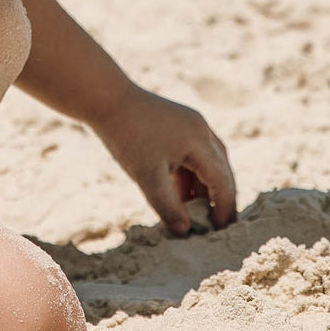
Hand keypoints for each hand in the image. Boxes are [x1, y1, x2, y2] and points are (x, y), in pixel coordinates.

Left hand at [92, 83, 237, 234]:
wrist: (105, 99)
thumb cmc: (127, 137)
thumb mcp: (147, 177)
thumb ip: (168, 206)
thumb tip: (184, 231)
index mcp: (200, 141)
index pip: (222, 181)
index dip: (224, 208)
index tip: (221, 231)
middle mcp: (202, 130)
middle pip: (221, 170)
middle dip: (221, 198)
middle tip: (218, 227)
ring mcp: (191, 124)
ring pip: (207, 162)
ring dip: (203, 188)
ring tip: (197, 215)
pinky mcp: (178, 123)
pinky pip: (192, 154)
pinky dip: (190, 175)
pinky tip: (180, 195)